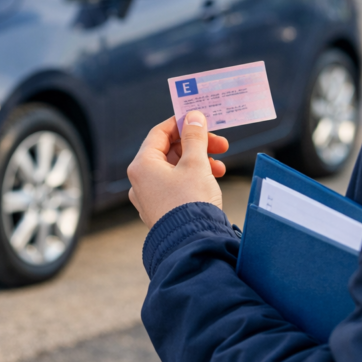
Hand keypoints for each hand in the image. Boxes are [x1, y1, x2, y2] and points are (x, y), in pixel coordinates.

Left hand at [127, 111, 229, 228]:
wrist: (193, 244)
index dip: (182, 123)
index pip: (160, 133)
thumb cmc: (191, 203)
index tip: (201, 120)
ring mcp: (149, 197)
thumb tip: (193, 117)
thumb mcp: (196, 163)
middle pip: (169, 151)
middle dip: (196, 146)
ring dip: (199, 162)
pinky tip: (212, 181)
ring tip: (221, 167)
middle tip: (220, 144)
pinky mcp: (160, 210)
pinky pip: (175, 185)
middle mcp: (140, 181)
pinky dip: (193, 178)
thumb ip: (195, 137)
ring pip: (174, 169)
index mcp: (142, 165)